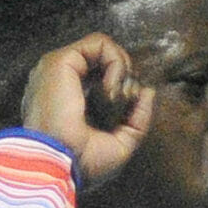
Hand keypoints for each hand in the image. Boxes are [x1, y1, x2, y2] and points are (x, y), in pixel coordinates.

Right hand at [19, 33, 153, 187]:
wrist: (59, 165)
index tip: (125, 110)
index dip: (122, 87)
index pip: (101, 77)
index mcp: (67, 99)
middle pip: (103, 60)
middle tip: (124, 101)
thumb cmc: (83, 163)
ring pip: (103, 47)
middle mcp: (61, 80)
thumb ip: (137, 118)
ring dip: (122, 70)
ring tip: (115, 97)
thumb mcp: (121, 144)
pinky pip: (100, 43)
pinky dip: (116, 63)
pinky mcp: (61, 60)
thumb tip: (148, 91)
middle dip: (125, 76)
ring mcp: (59, 68)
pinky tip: (111, 89)